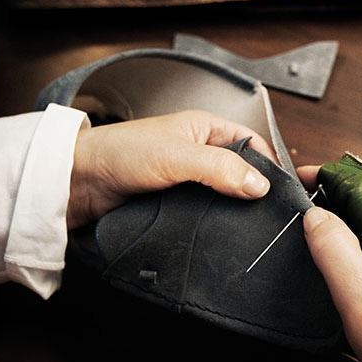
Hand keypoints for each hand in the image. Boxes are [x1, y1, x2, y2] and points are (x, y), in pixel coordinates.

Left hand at [67, 110, 275, 228]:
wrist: (81, 182)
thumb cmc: (120, 153)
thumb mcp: (178, 156)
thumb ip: (219, 168)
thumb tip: (258, 185)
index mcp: (205, 128)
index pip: (252, 143)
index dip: (269, 165)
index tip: (280, 191)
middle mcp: (200, 152)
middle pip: (241, 172)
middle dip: (252, 190)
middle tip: (266, 214)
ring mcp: (188, 179)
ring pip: (224, 195)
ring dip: (232, 209)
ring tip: (247, 227)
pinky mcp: (177, 202)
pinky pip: (205, 212)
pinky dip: (213, 221)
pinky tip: (220, 232)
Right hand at [298, 167, 361, 361]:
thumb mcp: (358, 296)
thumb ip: (334, 248)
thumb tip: (316, 214)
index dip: (332, 181)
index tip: (304, 177)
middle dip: (337, 211)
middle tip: (304, 216)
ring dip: (348, 242)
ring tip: (320, 247)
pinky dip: (361, 266)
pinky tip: (347, 283)